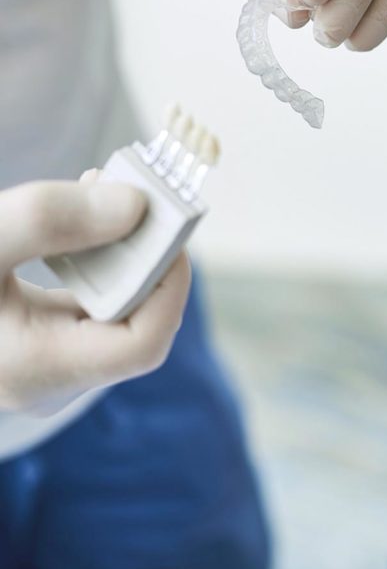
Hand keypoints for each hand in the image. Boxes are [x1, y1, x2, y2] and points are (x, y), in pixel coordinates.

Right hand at [0, 176, 190, 413]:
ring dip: (121, 253)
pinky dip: (93, 261)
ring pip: (112, 311)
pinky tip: (77, 222)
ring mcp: (39, 361)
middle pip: (136, 322)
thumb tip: (135, 206)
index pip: (143, 343)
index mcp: (35, 367)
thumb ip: (49, 220)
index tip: (170, 226)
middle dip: (146, 256)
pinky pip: (85, 304)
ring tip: (102, 191)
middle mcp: (46, 376)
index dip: (172, 285)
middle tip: (136, 194)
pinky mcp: (32, 340)